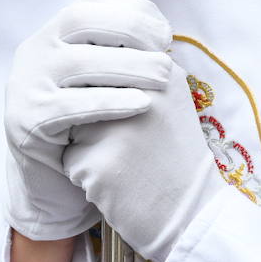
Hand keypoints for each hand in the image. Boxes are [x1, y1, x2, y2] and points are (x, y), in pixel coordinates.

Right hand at [4, 0, 173, 240]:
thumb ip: (121, 50)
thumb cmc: (90, 122)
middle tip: (167, 53)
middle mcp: (35, 50)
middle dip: (131, 30)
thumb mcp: (104, 79)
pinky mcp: (27, 121)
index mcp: (55, 32)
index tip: (165, 30)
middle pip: (81, 20)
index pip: (91, 0)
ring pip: (77, 63)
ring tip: (164, 77)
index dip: (132, 8)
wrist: (52, 177)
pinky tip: (142, 104)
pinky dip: (110, 102)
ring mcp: (25, 84)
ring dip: (129, 66)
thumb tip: (160, 27)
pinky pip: (71, 106)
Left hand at [63, 53, 227, 261]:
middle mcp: (141, 94)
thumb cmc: (174, 155)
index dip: (109, 90)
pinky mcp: (99, 164)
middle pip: (85, 91)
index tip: (133, 115)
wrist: (191, 214)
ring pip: (73, 125)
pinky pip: (69, 159)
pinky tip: (117, 183)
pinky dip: (86, 173)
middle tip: (132, 143)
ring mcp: (119, 129)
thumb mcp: (170, 99)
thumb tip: (92, 48)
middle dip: (94, 115)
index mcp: (161, 73)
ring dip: (87, 143)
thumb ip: (138, 67)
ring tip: (126, 160)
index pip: (104, 62)